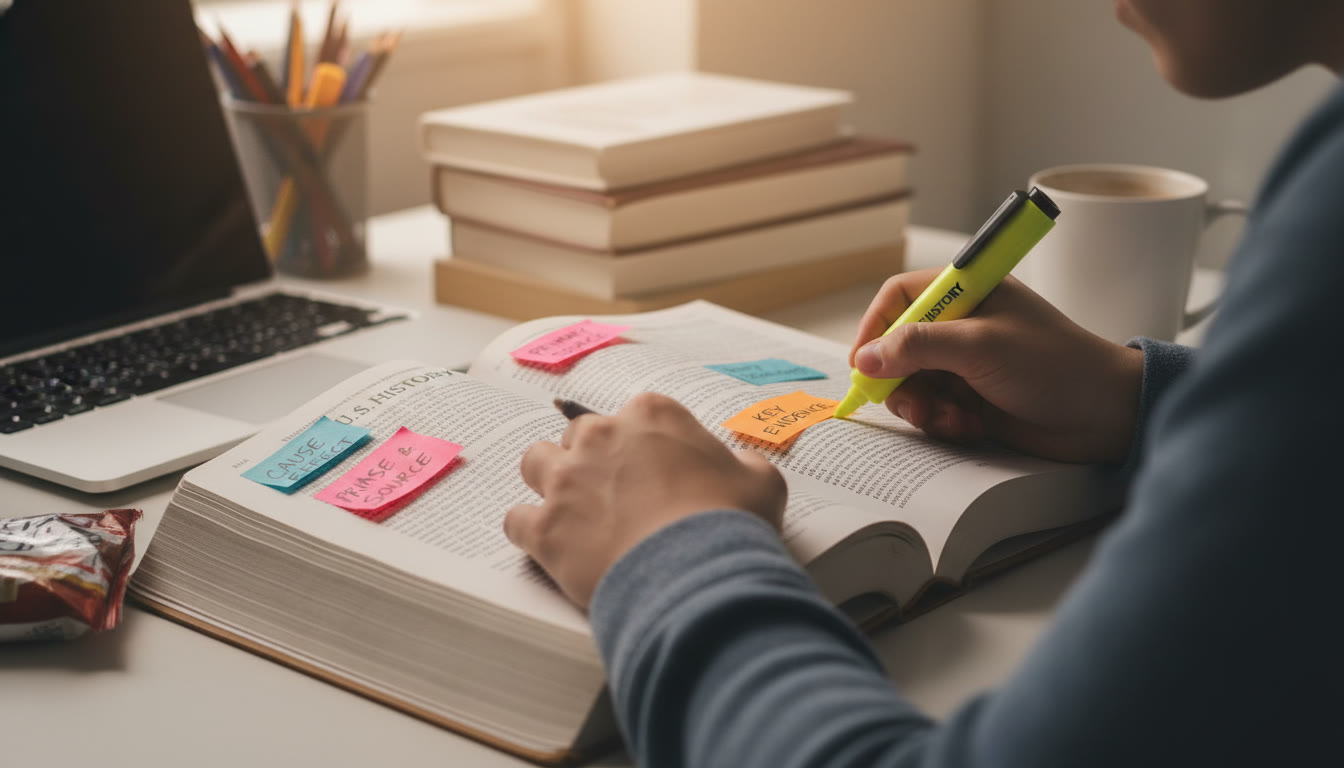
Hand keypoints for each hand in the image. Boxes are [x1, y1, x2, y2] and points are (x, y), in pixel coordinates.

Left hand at [504, 393, 787, 608]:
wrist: (699, 579)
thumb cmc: (732, 525)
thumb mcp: (762, 482)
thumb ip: (743, 464)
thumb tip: (739, 466)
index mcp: (652, 416)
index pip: (633, 416)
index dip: (641, 446)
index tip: (651, 470)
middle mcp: (601, 437)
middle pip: (578, 433)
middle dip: (591, 459)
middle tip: (613, 494)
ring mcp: (567, 481)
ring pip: (535, 463)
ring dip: (549, 482)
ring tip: (571, 511)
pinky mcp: (545, 528)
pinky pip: (516, 520)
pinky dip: (529, 532)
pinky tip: (549, 547)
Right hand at [849, 267, 1143, 463]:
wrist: (1105, 414)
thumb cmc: (1053, 366)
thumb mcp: (980, 347)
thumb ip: (918, 346)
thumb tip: (866, 358)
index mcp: (968, 292)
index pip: (900, 297)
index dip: (876, 328)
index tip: (864, 364)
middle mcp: (963, 324)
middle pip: (899, 346)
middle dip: (899, 379)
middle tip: (912, 404)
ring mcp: (967, 363)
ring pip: (912, 383)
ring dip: (922, 406)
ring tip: (950, 419)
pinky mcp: (974, 397)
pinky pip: (934, 409)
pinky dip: (943, 422)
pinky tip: (969, 427)